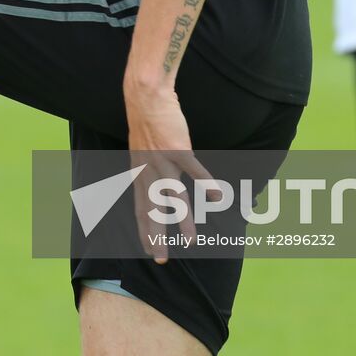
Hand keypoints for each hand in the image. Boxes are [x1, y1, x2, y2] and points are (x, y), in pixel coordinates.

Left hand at [124, 81, 214, 263]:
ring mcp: (161, 161)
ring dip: (183, 222)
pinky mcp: (177, 148)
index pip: (139, 207)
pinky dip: (206, 183)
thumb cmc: (146, 118)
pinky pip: (194, 170)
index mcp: (137, 171)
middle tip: (161, 260)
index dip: (143, 229)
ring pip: (173, 198)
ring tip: (192, 242)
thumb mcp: (139, 147)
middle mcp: (147, 171)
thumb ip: (146, 164)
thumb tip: (153, 175)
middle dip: (156, 237)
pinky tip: (217, 197)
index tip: (147, 248)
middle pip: (152, 211)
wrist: (145, 95)